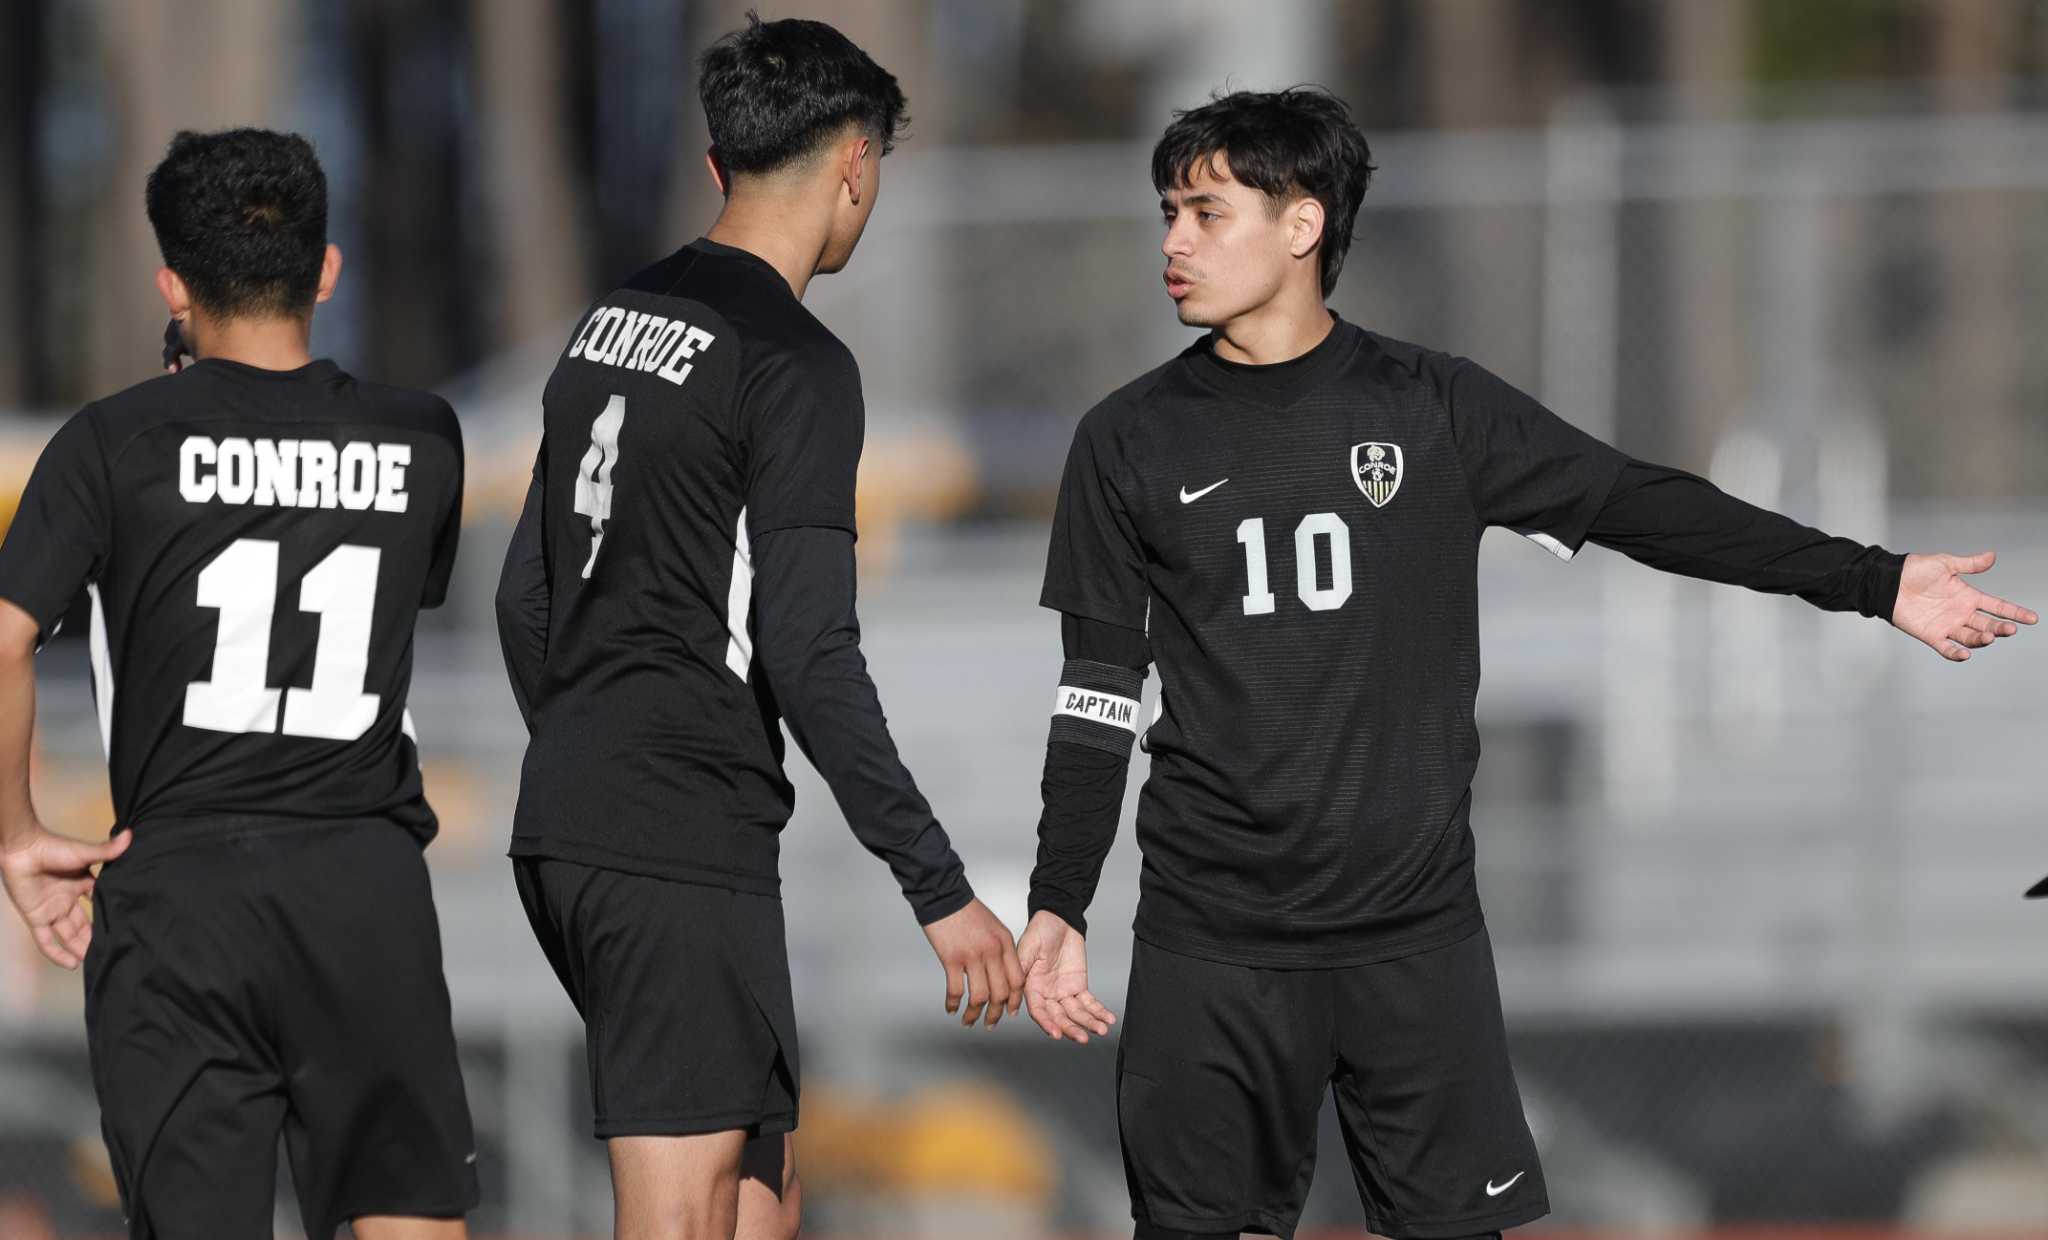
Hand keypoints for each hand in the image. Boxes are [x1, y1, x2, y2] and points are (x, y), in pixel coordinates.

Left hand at [1, 824, 130, 968]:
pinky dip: (57, 953)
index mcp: (81, 884)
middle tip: (112, 950)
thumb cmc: (52, 847)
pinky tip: (71, 964)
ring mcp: (52, 910)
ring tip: (97, 961)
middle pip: (84, 924)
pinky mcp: (36, 918)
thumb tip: (131, 835)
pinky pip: (46, 941)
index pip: (99, 904)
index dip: (110, 915)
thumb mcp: (84, 852)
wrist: (23, 849)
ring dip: (81, 948)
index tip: (125, 926)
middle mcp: (67, 900)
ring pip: (68, 935)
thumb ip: (107, 850)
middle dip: (95, 939)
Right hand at [922, 898, 1023, 1028]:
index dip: (1014, 1000)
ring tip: (968, 1021)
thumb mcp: (994, 927)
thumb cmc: (967, 910)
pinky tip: (951, 1008)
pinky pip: (955, 990)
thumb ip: (1000, 950)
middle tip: (990, 1023)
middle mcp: (992, 952)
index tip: (1010, 1011)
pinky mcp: (951, 959)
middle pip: (1000, 993)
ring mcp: (972, 956)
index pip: (1017, 980)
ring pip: (979, 997)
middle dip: (995, 1014)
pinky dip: (953, 1003)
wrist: (945, 896)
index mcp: (1005, 943)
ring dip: (974, 1014)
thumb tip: (1000, 974)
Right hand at [1017, 910, 1114, 1042]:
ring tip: (1101, 1029)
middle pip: (1059, 1017)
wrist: (1059, 919)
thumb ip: (1021, 970)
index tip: (1056, 1033)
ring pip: (1076, 1013)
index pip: (1038, 1011)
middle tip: (1082, 1037)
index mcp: (1031, 987)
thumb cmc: (1039, 931)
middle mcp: (1047, 994)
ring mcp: (1063, 992)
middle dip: (1071, 1028)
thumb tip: (1012, 992)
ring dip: (1089, 1023)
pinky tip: (1107, 1019)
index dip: (1047, 1023)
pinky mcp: (1079, 987)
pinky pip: (1089, 1003)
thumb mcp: (1026, 948)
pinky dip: (1098, 1011)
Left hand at [1891, 551, 2036, 660]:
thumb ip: (1969, 564)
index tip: (2032, 618)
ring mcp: (1947, 626)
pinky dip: (1956, 653)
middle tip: (2010, 629)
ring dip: (1982, 640)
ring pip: (1971, 638)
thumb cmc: (1916, 570)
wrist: (1889, 581)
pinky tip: (1965, 654)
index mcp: (1968, 596)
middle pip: (1988, 624)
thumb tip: (1993, 556)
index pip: (1997, 606)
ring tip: (1990, 637)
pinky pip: (1946, 648)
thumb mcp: (1945, 564)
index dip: (2015, 612)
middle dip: (2001, 628)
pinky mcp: (1931, 635)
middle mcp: (1961, 614)